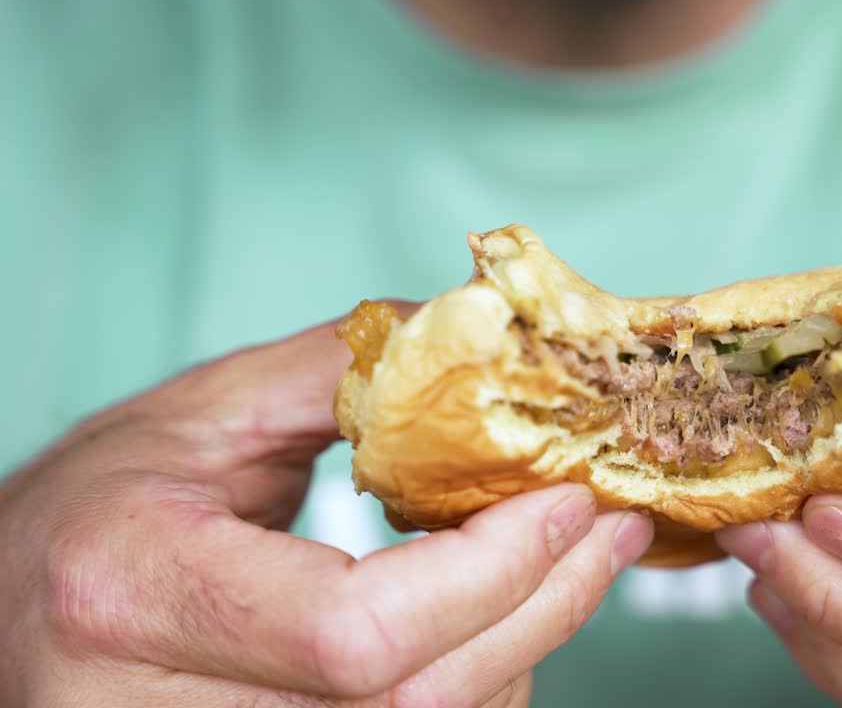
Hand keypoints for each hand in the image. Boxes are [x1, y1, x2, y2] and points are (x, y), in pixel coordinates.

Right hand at [0, 317, 653, 706]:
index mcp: (136, 592)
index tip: (565, 501)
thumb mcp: (199, 416)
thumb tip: (482, 343)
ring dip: (527, 644)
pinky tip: (502, 614)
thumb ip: (342, 376)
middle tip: (608, 527)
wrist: (10, 610)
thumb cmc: (96, 510)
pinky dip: (480, 680)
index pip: (356, 628)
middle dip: (544, 607)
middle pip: (416, 698)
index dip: (490, 572)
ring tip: (570, 558)